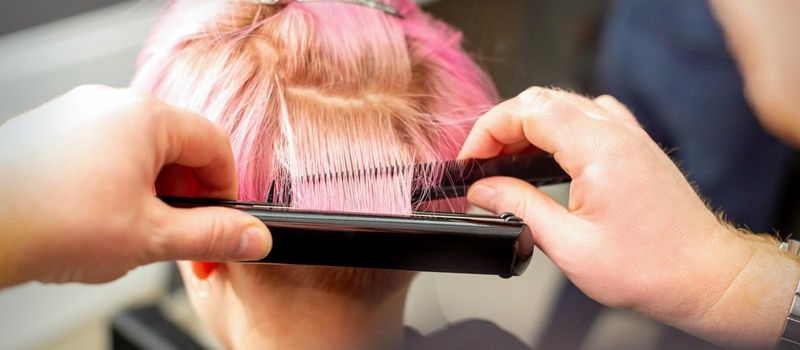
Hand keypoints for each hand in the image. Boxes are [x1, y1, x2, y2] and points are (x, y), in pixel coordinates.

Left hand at [0, 85, 270, 286]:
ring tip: (133, 228)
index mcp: (145, 118)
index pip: (214, 143)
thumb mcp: (151, 237)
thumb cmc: (51, 224)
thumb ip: (212, 235)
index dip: (225, 187)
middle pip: (177, 145)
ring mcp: (77, 113)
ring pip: (140, 149)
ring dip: (152, 190)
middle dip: (185, 194)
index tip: (223, 219)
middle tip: (176, 233)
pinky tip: (100, 216)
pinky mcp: (52, 130)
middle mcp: (111, 104)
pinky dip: (117, 181)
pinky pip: (104, 149)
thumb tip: (254, 236)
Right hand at [459, 87, 755, 337]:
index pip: (527, 112)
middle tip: (481, 164)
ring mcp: (628, 134)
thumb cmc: (650, 268)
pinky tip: (547, 156)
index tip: (470, 160)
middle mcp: (615, 131)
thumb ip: (519, 208)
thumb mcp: (569, 245)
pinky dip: (557, 128)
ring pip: (563, 104)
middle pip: (542, 100)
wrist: (704, 275)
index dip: (488, 131)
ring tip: (506, 163)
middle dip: (502, 126)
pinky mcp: (634, 145)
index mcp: (598, 149)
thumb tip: (482, 191)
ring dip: (527, 126)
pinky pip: (587, 116)